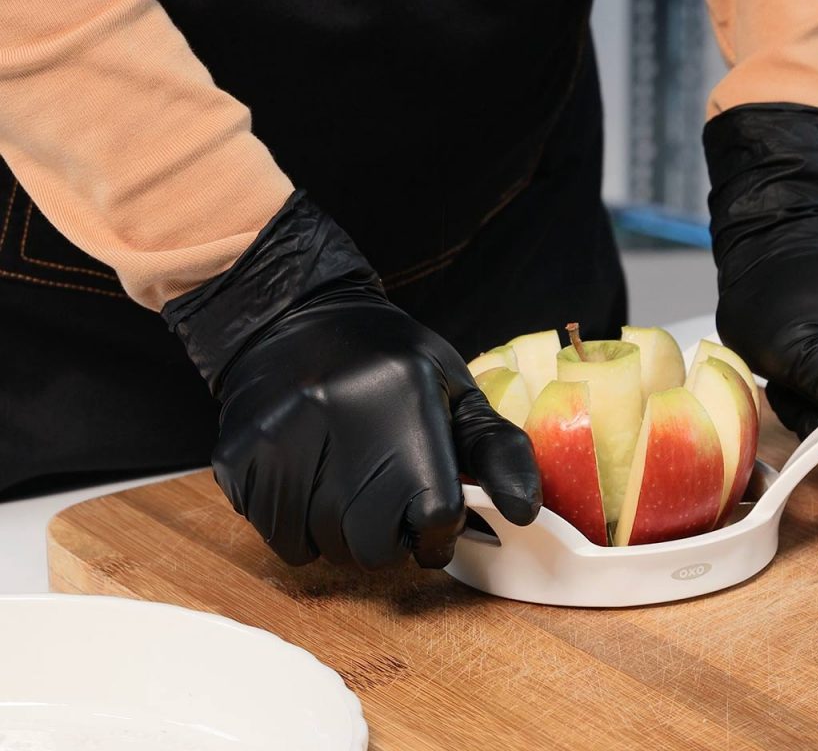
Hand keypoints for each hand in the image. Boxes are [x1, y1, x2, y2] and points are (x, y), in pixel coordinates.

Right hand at [163, 193, 540, 567]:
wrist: (289, 318)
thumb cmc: (385, 362)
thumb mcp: (453, 390)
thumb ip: (497, 449)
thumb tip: (525, 512)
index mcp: (404, 394)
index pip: (434, 512)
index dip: (440, 530)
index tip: (434, 518)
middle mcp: (338, 413)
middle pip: (376, 545)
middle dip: (391, 537)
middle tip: (387, 498)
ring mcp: (280, 438)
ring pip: (329, 552)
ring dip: (346, 535)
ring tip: (347, 482)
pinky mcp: (239, 459)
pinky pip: (284, 542)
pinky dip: (303, 530)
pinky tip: (311, 482)